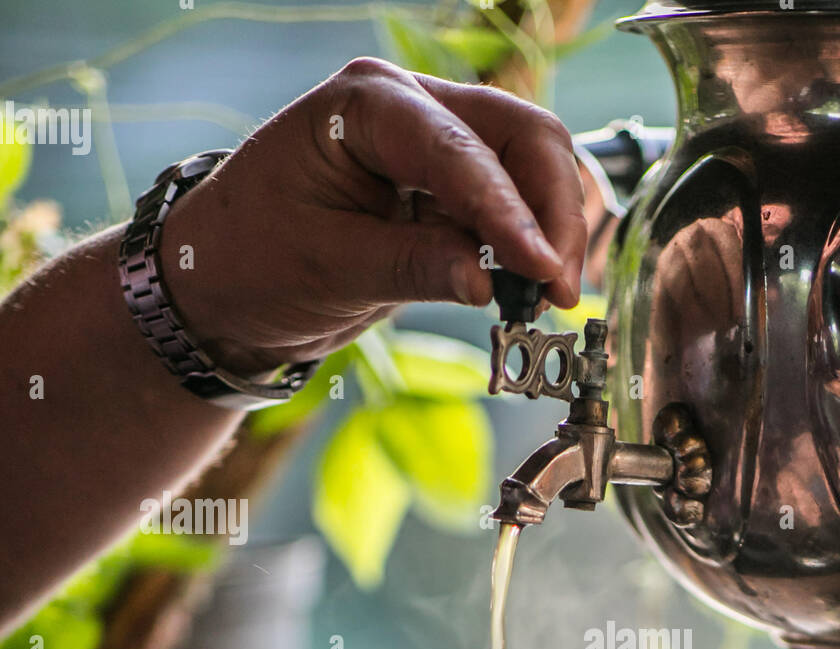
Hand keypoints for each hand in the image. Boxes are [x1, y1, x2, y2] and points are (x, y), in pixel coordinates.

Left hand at [158, 57, 586, 375]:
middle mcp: (412, 108)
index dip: (511, 213)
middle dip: (553, 213)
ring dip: (553, 231)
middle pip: (522, 138)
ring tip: (550, 298)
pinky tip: (535, 289)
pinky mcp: (451, 192)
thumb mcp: (329, 268)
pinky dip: (534, 246)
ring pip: (532, 170)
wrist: (225, 283)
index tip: (542, 269)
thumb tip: (486, 282)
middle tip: (561, 289)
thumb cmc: (253, 259)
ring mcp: (438, 146)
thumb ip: (412, 267)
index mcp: (367, 105)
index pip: (461, 150)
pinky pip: (515, 209)